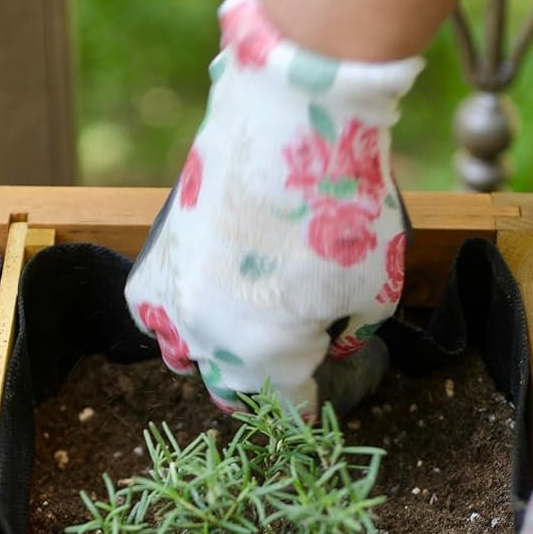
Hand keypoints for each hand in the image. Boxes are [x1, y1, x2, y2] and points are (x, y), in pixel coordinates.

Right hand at [124, 0, 422, 415]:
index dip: (307, 410)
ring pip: (184, 357)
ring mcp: (173, 301)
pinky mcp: (154, 259)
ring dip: (214, 354)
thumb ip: (353, 333)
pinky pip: (154, 313)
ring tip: (242, 333)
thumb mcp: (378, 286)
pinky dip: (176, 317)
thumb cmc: (343, 209)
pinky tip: (202, 299)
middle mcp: (209, 340)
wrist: (288, 122)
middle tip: (289, 362)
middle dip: (262, 385)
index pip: (285, 412)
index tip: (318, 402)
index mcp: (265, 360)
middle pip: (231, 390)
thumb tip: (333, 343)